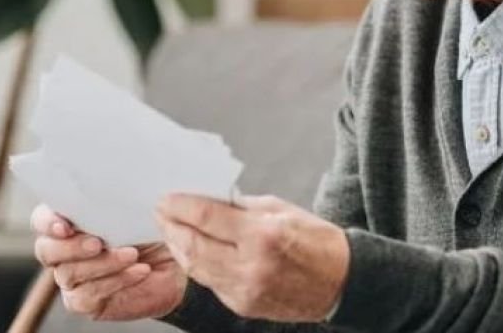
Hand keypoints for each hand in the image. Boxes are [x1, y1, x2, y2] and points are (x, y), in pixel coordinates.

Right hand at [31, 204, 187, 320]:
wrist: (173, 259)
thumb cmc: (148, 227)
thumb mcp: (134, 209)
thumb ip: (114, 201)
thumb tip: (112, 188)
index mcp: (68, 220)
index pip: (42, 219)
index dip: (48, 222)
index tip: (65, 226)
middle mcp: (62, 250)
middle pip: (47, 250)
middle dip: (71, 247)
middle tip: (98, 243)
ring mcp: (71, 277)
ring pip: (69, 274)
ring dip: (102, 263)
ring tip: (132, 254)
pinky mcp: (85, 301)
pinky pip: (88, 295)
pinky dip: (116, 281)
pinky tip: (139, 270)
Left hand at [155, 194, 349, 322]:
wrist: (341, 281)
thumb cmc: (316, 240)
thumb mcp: (280, 210)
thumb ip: (241, 208)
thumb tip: (207, 201)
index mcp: (263, 234)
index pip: (206, 217)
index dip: (180, 206)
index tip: (166, 197)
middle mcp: (251, 265)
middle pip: (193, 244)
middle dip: (171, 226)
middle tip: (161, 212)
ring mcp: (246, 289)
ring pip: (196, 267)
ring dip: (178, 247)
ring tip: (170, 230)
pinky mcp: (243, 305)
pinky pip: (210, 282)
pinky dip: (196, 265)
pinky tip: (190, 251)